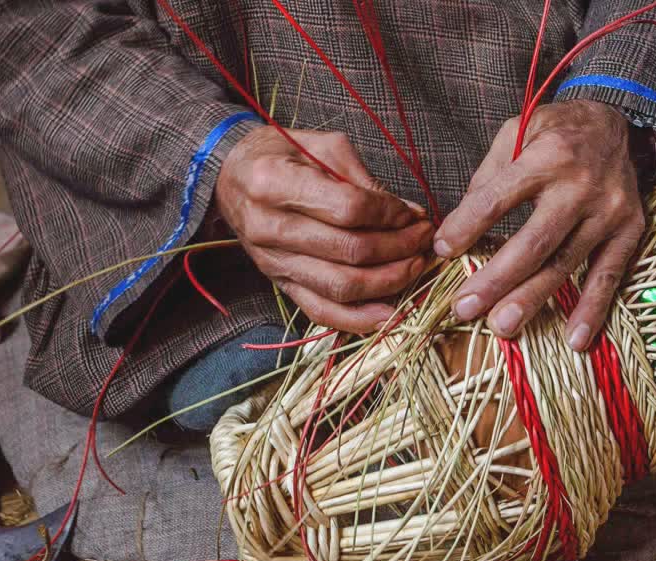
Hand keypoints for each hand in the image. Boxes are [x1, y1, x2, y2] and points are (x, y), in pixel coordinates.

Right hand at [216, 126, 430, 332]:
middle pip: (349, 251)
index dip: (389, 214)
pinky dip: (357, 319)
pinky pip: (320, 311)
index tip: (411, 212)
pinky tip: (390, 313)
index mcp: (275, 183)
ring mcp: (273, 262)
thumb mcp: (320, 146)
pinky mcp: (279, 284)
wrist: (231, 178)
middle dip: (399, 248)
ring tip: (415, 267)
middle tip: (424, 239)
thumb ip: (362, 179)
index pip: (347, 208)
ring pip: (340, 286)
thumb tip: (408, 213)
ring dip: (388, 281)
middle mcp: (269, 228)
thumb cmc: (279, 155)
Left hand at [433, 100, 644, 349]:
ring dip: (532, 299)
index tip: (442, 250)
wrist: (616, 123)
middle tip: (465, 309)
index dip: (467, 227)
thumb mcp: (516, 132)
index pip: (497, 199)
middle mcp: (580, 186)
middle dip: (496, 279)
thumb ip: (488, 177)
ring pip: (565, 263)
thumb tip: (458, 227)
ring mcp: (608, 211)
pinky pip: (609, 275)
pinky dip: (593, 309)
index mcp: (546, 157)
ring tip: (502, 327)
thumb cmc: (555, 132)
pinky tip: (576, 339)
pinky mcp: (629, 230)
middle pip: (533, 243)